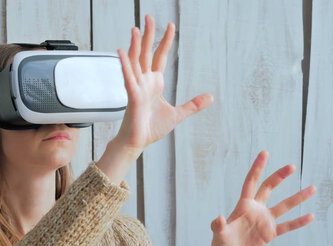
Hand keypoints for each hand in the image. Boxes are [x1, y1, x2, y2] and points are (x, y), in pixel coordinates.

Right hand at [114, 14, 213, 154]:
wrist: (138, 142)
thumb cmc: (151, 129)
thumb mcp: (178, 114)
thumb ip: (193, 105)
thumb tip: (210, 97)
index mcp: (154, 83)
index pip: (160, 56)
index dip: (165, 41)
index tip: (170, 26)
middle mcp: (144, 81)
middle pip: (146, 53)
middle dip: (149, 35)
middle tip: (149, 17)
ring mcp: (137, 87)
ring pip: (135, 61)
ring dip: (135, 45)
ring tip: (136, 29)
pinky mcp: (132, 96)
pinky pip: (128, 77)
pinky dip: (125, 64)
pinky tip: (122, 51)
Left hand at [203, 150, 316, 245]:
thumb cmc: (220, 245)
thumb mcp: (219, 235)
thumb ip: (218, 226)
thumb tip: (218, 218)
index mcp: (243, 205)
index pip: (251, 182)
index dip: (258, 168)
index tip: (265, 153)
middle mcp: (256, 209)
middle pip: (269, 188)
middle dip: (279, 177)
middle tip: (291, 166)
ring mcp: (264, 221)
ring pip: (283, 206)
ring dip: (297, 198)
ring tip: (312, 188)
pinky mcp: (269, 234)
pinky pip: (287, 226)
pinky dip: (298, 222)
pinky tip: (311, 216)